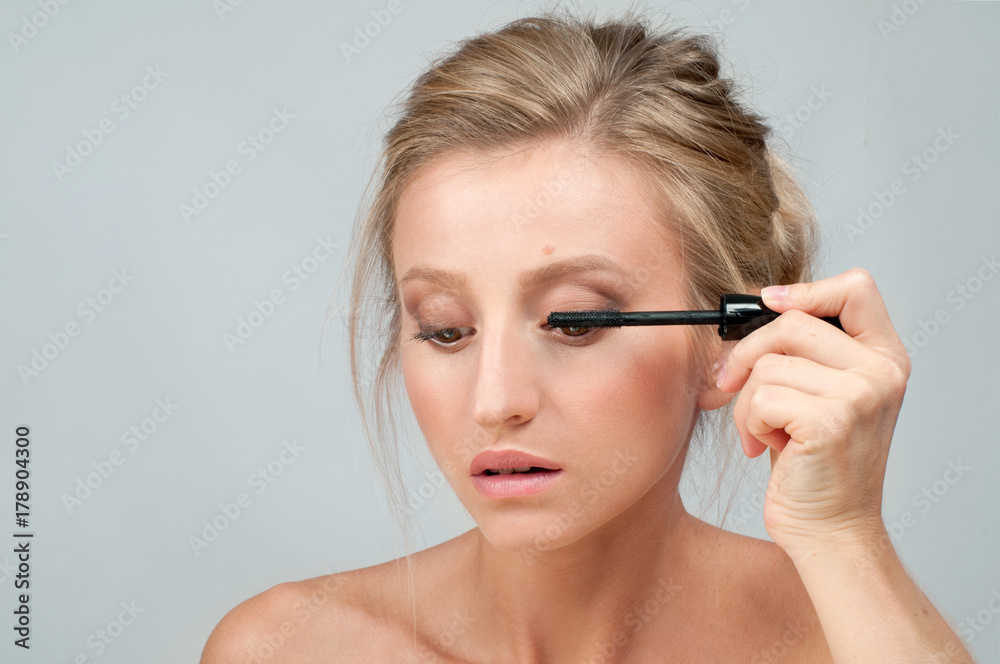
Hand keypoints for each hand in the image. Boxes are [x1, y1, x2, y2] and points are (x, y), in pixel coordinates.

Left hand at [714, 268, 911, 562]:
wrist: (830, 529)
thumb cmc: (814, 463)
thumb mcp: (817, 395)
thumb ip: (802, 353)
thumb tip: (747, 313)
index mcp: (884, 357)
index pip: (855, 288)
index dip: (804, 290)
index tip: (767, 303)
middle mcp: (881, 372)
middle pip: (791, 324)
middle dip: (746, 355)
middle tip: (729, 384)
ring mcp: (861, 395)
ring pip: (767, 364)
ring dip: (746, 403)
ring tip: (765, 432)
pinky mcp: (832, 421)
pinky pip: (760, 398)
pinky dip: (748, 424)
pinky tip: (766, 448)